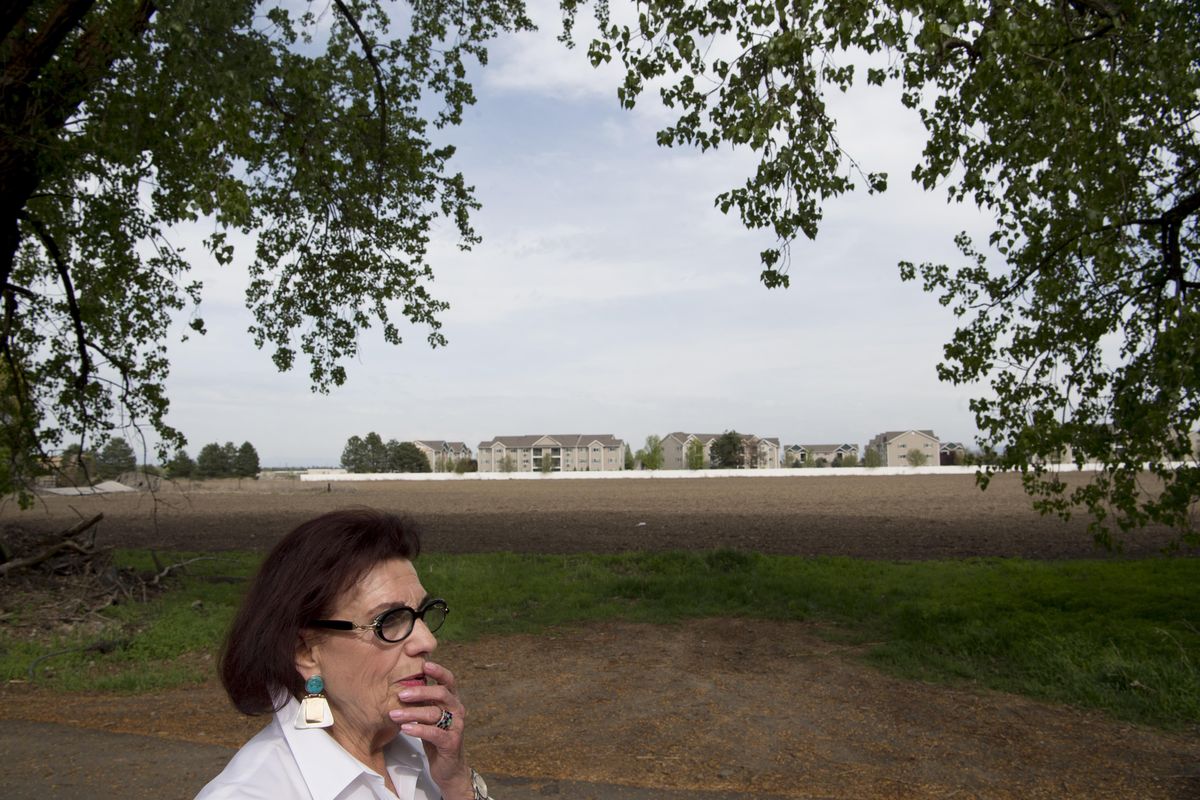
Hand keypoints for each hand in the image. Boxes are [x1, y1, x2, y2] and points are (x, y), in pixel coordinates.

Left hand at [388, 660, 472, 798]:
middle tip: (400, 694)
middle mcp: (457, 710)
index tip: (424, 665)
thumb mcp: (429, 716)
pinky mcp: (452, 743)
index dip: (438, 671)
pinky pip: (434, 733)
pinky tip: (405, 729)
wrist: (448, 767)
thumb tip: (402, 684)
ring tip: (394, 715)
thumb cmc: (435, 738)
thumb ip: (423, 701)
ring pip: (434, 713)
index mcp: (452, 700)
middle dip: (420, 691)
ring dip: (412, 713)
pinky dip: (418, 730)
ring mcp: (457, 726)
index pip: (449, 680)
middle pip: (441, 693)